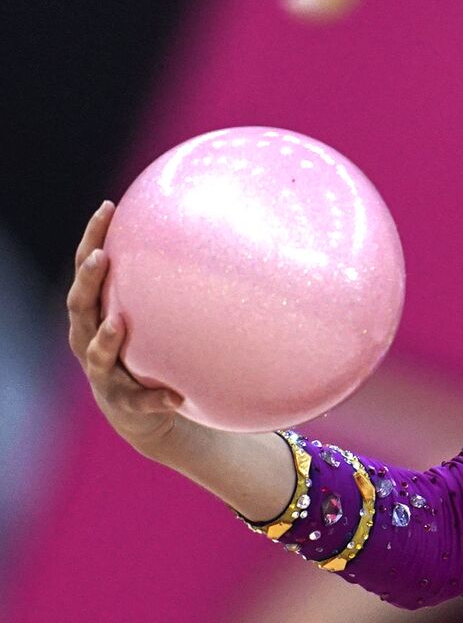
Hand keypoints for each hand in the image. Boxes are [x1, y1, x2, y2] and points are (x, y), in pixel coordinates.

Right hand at [68, 202, 187, 459]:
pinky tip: (175, 396)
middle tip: (102, 258)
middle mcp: (90, 339)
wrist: (150, 415)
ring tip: (118, 323)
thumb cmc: (158, 351)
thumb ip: (178, 287)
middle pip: (79, 306)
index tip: (108, 208)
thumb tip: (224, 235)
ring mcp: (104, 374)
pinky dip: (154, 398)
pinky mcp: (124, 405)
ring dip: (106, 340)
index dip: (93, 238)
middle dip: (87, 281)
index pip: (90, 268)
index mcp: (99, 312)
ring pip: (96, 355)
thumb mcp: (163, 316)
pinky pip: (140, 401)